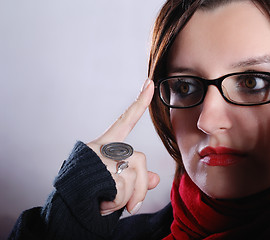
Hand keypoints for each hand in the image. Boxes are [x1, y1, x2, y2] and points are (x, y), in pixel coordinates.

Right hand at [87, 79, 159, 215]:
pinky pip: (123, 191)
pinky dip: (116, 205)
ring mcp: (100, 158)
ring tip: (105, 202)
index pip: (125, 120)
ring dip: (126, 199)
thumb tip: (156, 179)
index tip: (150, 83)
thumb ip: (137, 179)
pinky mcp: (99, 171)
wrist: (65, 208)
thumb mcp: (116, 184)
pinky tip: (100, 203)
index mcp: (105, 145)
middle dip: (141, 188)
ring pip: (133, 178)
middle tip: (132, 207)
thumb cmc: (91, 193)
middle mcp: (102, 147)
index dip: (140, 102)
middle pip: (140, 160)